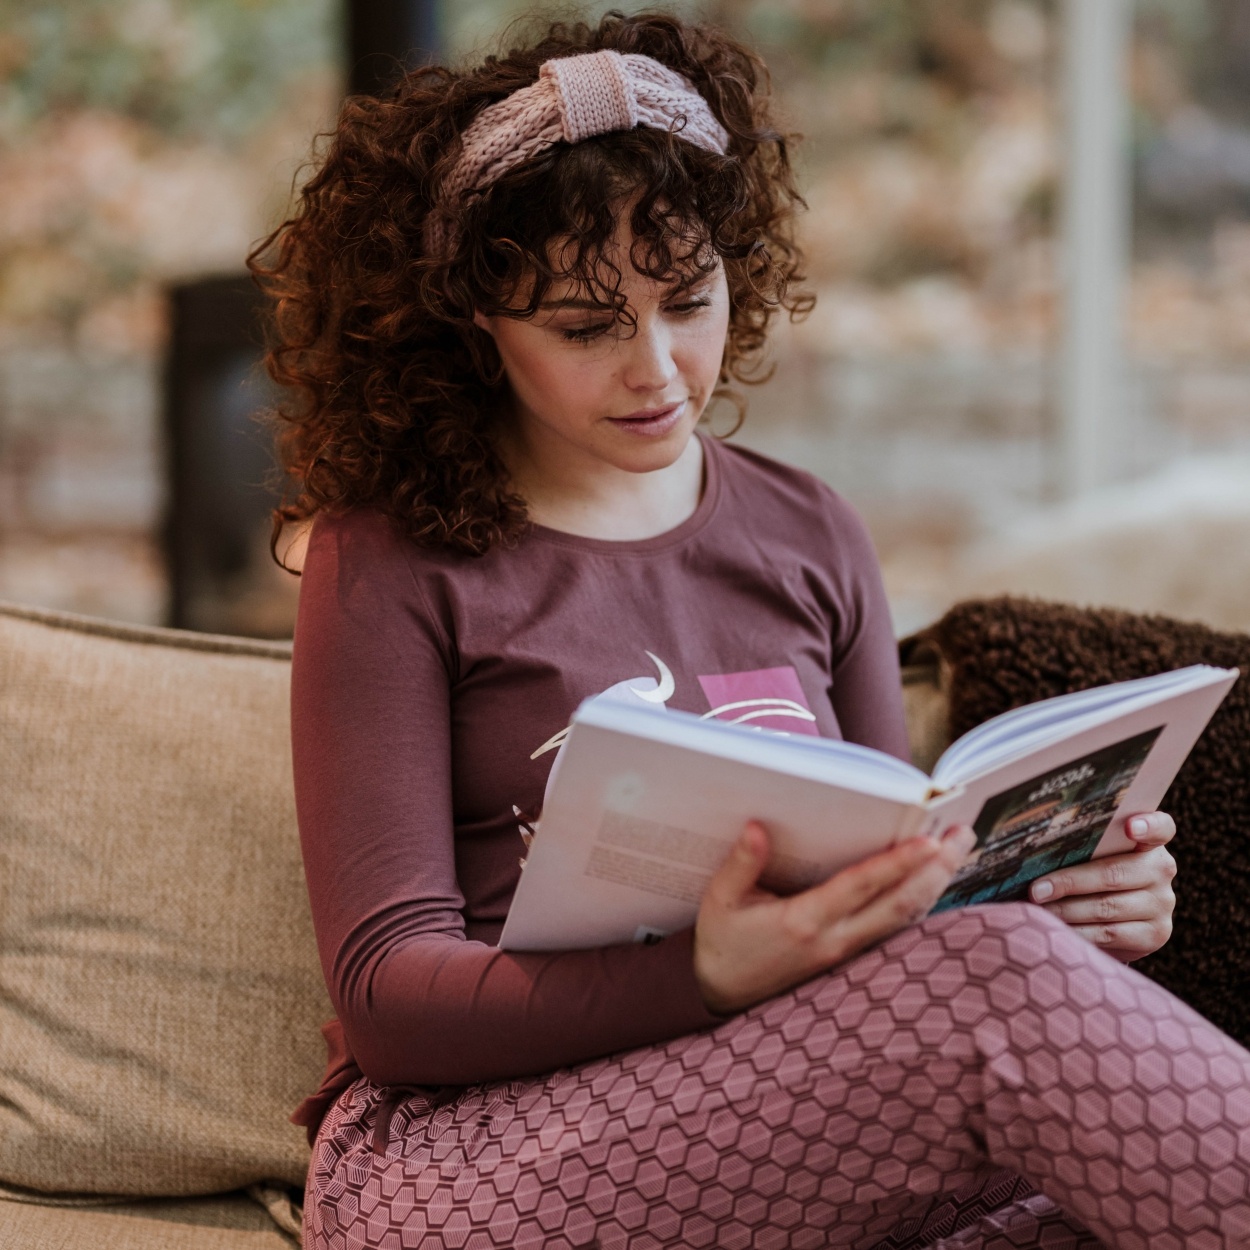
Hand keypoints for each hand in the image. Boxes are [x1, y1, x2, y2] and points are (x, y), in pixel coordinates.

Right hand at [693, 820, 976, 1014]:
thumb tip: (757, 827)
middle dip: (936, 869)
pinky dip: (918, 903)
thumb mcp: (720, 900)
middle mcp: (834, 939)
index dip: (897, 864)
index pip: (861, 887)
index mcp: (803, 921)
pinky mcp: (848, 958)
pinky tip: (932, 883)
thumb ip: (741, 864)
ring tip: (957, 850)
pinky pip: (893, 929)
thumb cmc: (721, 942)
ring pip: (903, 918)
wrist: (718, 993)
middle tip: (962, 834)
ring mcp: (845, 952)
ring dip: (934, 884)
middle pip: (899, 904)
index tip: (929, 841)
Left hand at [1029, 811, 1176, 961]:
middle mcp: (1161, 870)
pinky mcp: (1154, 935)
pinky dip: (1078, 932)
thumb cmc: (1094, 872)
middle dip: (1068, 882)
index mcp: (1148, 841)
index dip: (1147, 825)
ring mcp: (1161, 904)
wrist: (1119, 919)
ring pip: (1106, 907)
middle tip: (1035, 890)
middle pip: (1113, 874)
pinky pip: (1109, 934)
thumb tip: (1035, 847)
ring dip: (1066, 910)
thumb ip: (1081, 844)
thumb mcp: (1093, 854)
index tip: (1130, 827)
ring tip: (1038, 909)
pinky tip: (1056, 929)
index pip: (1160, 827)